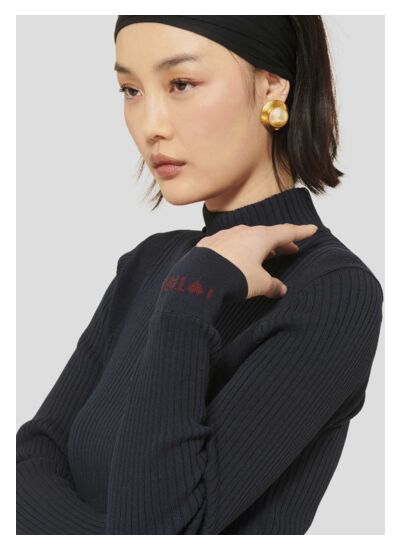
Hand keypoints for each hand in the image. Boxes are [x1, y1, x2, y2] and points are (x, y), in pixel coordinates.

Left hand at [195, 223, 318, 299]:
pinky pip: (228, 244)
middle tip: (290, 248)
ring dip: (257, 246)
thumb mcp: (259, 284)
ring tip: (264, 256)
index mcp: (261, 237)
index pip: (287, 232)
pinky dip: (237, 251)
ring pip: (246, 238)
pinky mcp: (210, 244)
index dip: (301, 232)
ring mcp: (225, 236)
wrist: (199, 278)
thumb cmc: (233, 277)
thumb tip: (281, 289)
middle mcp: (243, 232)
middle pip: (267, 234)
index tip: (312, 229)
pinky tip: (235, 260)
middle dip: (280, 242)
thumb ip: (273, 286)